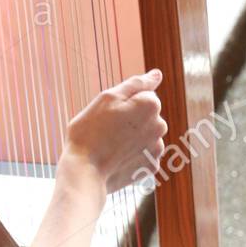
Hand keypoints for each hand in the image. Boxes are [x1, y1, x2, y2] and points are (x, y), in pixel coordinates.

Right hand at [60, 69, 166, 196]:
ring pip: (144, 134)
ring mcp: (157, 149)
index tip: (108, 113)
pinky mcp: (151, 167)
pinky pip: (142, 153)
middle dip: (131, 118)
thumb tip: (157, 74)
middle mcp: (160, 126)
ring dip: (131, 136)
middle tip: (107, 128)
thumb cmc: (90, 131)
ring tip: (110, 144)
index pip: (143, 94)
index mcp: (150, 104)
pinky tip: (116, 158)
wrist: (85, 171)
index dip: (123, 102)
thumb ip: (136, 84)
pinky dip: (131, 154)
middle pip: (146, 114)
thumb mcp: (107, 98)